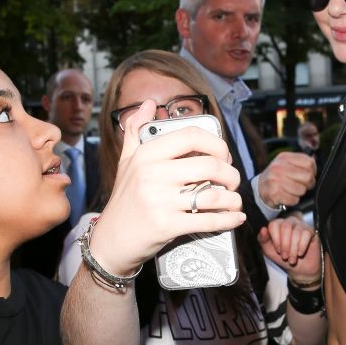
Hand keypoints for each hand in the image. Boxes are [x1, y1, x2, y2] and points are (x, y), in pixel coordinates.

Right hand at [90, 100, 244, 276]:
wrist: (110, 240)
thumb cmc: (124, 200)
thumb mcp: (126, 161)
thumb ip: (135, 130)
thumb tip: (148, 104)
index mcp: (147, 154)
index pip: (192, 136)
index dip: (216, 144)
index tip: (223, 155)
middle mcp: (152, 174)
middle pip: (210, 165)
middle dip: (231, 174)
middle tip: (232, 181)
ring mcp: (159, 201)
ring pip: (213, 194)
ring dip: (233, 199)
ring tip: (234, 200)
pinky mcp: (167, 226)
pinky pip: (208, 220)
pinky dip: (228, 220)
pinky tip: (235, 218)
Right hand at [257, 151, 315, 208]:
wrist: (260, 188)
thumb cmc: (276, 176)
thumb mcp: (285, 163)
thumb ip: (299, 161)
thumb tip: (314, 161)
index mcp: (284, 157)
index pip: (309, 163)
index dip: (313, 171)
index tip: (309, 175)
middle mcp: (279, 167)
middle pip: (308, 177)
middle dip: (308, 184)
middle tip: (303, 185)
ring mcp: (276, 180)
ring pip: (302, 190)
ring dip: (300, 193)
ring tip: (292, 190)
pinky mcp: (275, 193)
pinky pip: (294, 199)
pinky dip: (293, 200)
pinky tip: (287, 196)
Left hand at [258, 217, 320, 281]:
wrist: (299, 269)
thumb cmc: (284, 258)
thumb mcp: (269, 251)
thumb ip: (263, 240)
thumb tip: (263, 229)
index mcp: (278, 225)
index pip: (274, 224)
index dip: (275, 239)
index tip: (277, 250)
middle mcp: (289, 222)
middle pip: (286, 226)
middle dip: (285, 244)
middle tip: (285, 256)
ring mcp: (301, 225)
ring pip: (296, 232)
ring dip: (293, 249)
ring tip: (292, 259)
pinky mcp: (311, 231)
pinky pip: (306, 234)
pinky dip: (302, 246)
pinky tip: (300, 253)